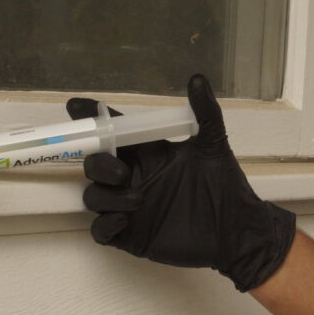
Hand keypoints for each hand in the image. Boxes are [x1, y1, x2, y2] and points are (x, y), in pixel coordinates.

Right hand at [66, 74, 295, 291]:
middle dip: (98, 164)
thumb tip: (197, 78)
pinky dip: (104, 225)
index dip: (92, 120)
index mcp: (148, 155)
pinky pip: (101, 231)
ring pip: (94, 197)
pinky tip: (124, 220)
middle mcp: (133, 178)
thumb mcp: (214, 145)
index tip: (77, 107)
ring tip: (139, 199)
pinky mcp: (132, 236)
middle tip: (121, 171)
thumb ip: (205, 113)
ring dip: (107, 196)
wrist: (236, 228)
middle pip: (95, 165)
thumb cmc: (224, 185)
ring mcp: (129, 208)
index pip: (112, 134)